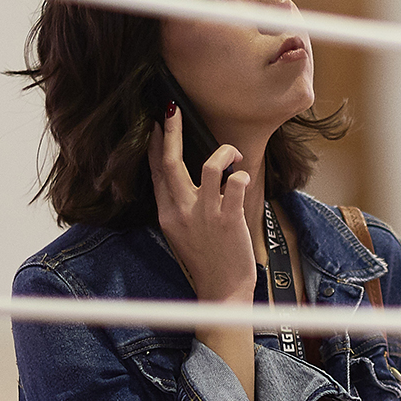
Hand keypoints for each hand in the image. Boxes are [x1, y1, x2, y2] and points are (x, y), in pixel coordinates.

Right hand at [149, 103, 255, 304]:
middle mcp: (182, 210)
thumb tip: (180, 178)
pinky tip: (244, 177)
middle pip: (170, 162)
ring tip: (233, 154)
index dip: (156, 143)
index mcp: (167, 213)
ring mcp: (205, 215)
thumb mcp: (180, 232)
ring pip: (210, 167)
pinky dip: (242, 176)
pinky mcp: (229, 220)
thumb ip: (178, 205)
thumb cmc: (205, 260)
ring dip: (223, 152)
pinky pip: (236, 185)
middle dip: (171, 130)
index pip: (156, 170)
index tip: (157, 122)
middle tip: (173, 108)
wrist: (221, 291)